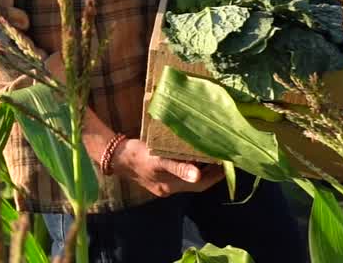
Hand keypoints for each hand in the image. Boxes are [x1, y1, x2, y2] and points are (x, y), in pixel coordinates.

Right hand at [110, 139, 224, 197]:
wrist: (114, 157)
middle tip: (222, 156)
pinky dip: (187, 165)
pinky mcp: (157, 175)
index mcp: (170, 186)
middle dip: (210, 171)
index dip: (215, 176)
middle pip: (196, 182)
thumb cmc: (137, 156)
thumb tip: (198, 176)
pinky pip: (178, 173)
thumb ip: (178, 168)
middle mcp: (168, 188)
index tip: (228, 164)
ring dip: (199, 167)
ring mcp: (162, 182)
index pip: (200, 185)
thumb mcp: (158, 160)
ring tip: (210, 153)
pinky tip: (189, 154)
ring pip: (187, 177)